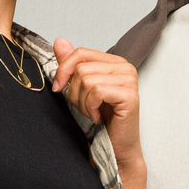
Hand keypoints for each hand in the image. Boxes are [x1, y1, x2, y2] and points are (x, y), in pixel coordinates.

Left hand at [52, 40, 142, 171]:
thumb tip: (59, 41)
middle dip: (75, 92)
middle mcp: (125, 67)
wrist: (115, 148)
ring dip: (82, 102)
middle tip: (85, 107)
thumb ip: (72, 65)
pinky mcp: (129, 95)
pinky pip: (96, 91)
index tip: (58, 87)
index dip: (64, 69)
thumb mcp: (81, 89)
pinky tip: (98, 116)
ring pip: (87, 80)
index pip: (81, 53)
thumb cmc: (101, 120)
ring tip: (92, 112)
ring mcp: (129, 80)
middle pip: (81, 68)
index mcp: (114, 62)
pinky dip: (91, 107)